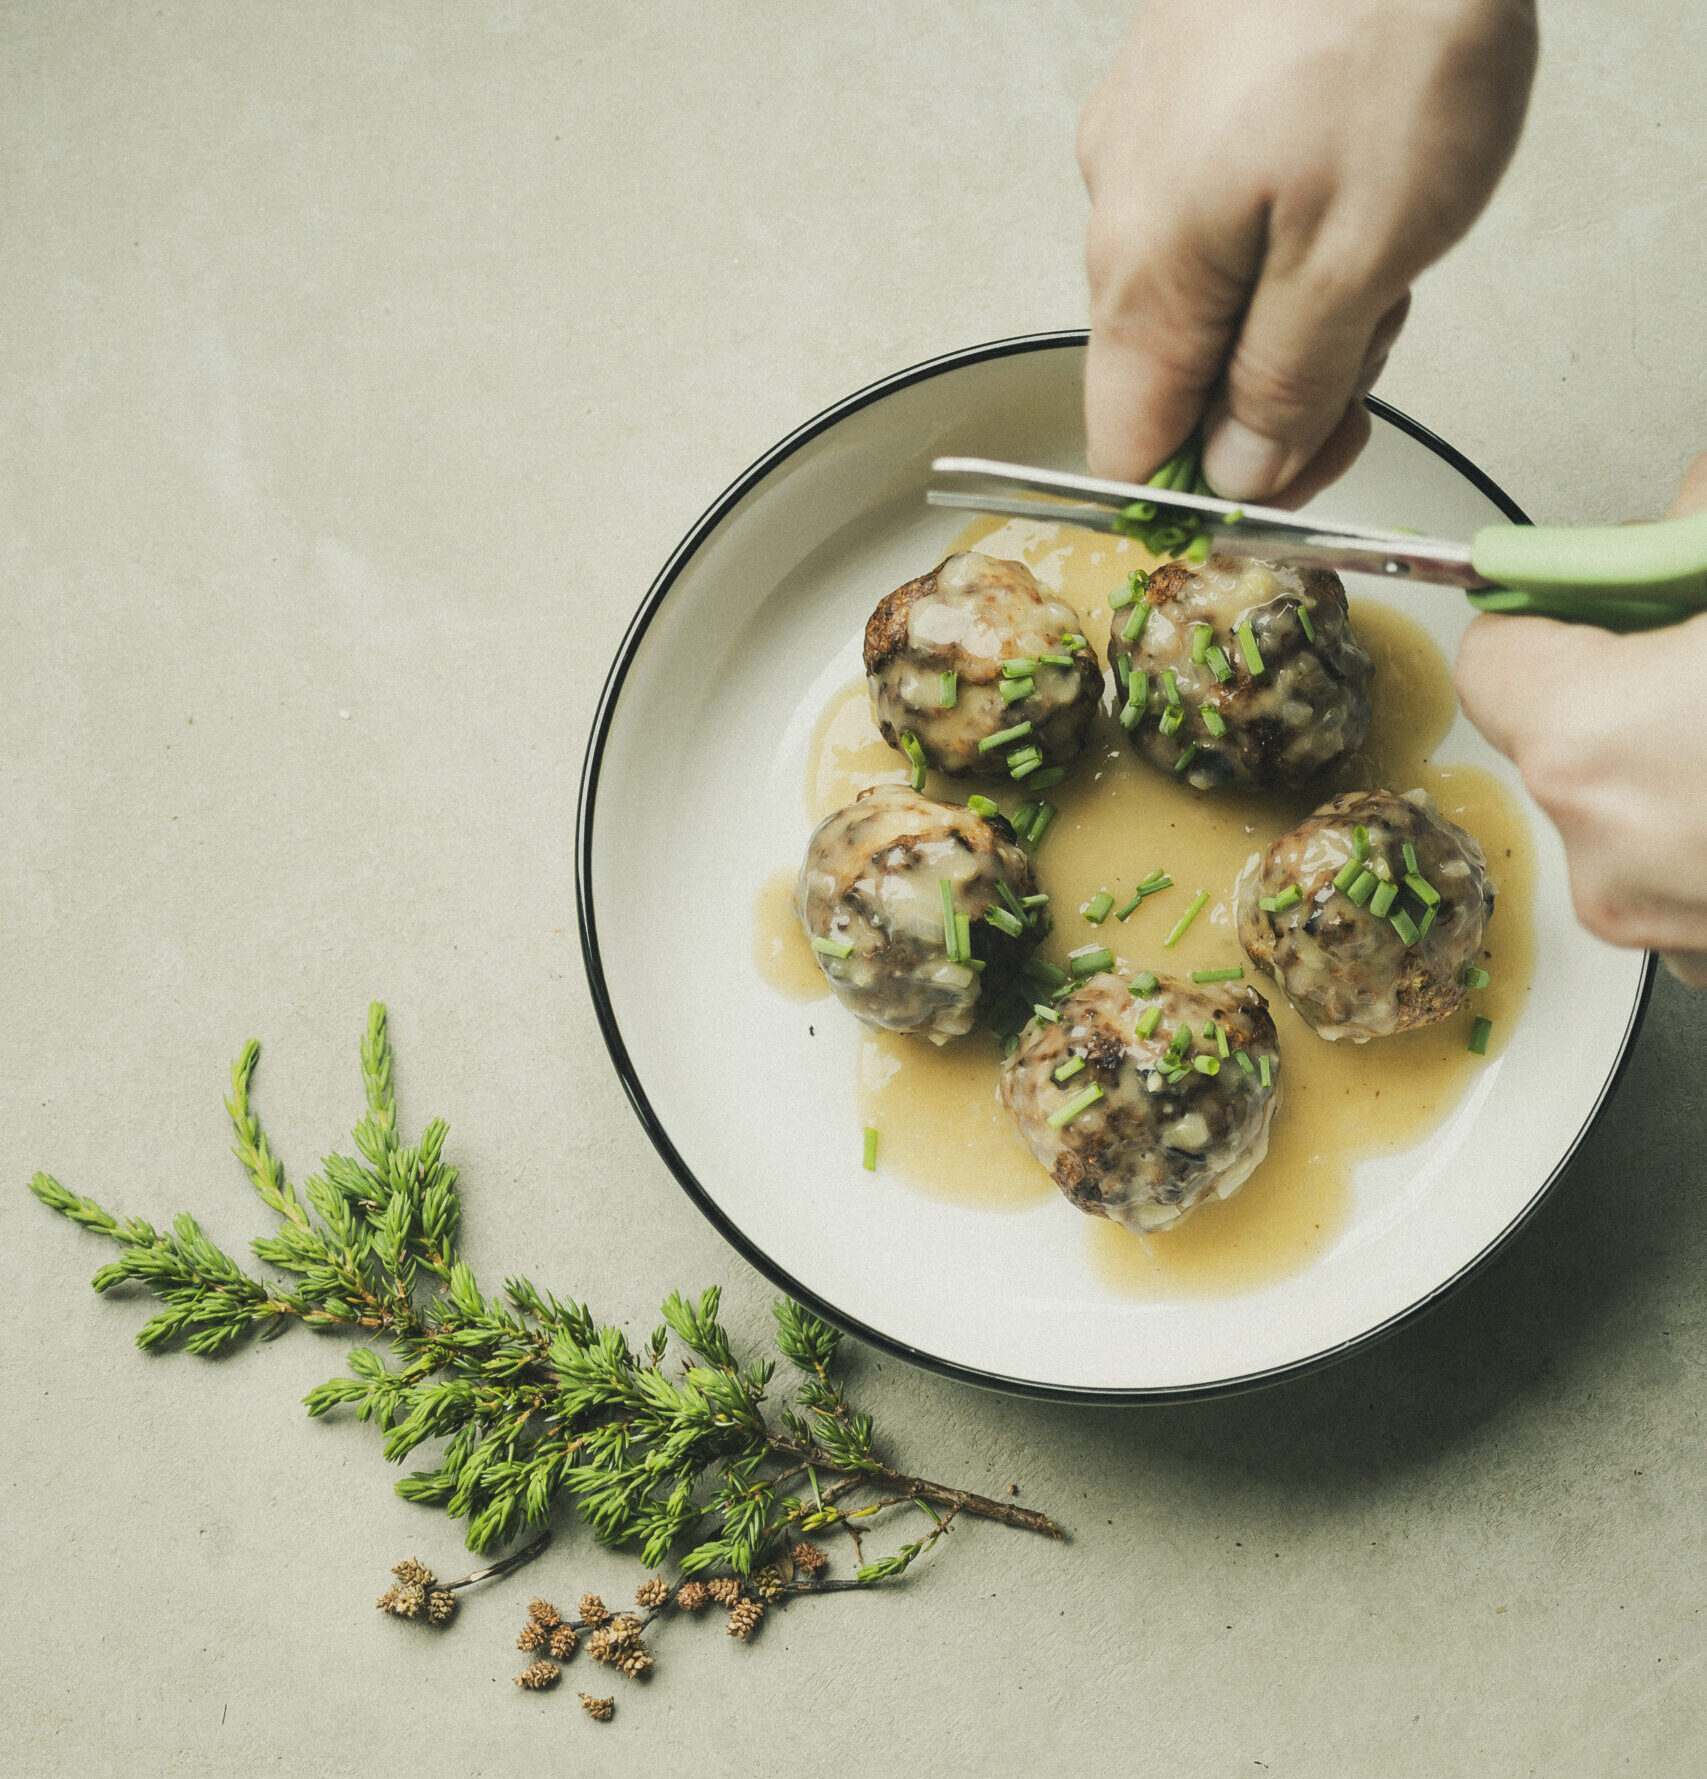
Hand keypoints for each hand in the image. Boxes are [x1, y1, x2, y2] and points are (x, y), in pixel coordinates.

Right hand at [1078, 0, 1537, 501]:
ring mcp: (1144, 145)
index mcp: (1144, 277)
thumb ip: (1286, 391)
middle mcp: (1120, 217)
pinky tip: (1352, 174)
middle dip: (1275, 390)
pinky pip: (1223, 208)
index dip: (1201, 498)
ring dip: (1296, 302)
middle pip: (1174, 376)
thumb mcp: (1361, 258)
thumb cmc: (1389, 26)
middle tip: (1374, 345)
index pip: (1127, 452)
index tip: (1279, 492)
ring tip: (1383, 231)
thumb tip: (1238, 480)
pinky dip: (1291, 223)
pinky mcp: (1183, 90)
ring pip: (1210, 291)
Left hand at [1454, 453, 1706, 985]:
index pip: (1497, 658)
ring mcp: (1669, 922)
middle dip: (1645, 677)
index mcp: (1594, 743)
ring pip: (1641, 800)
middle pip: (1574, 731)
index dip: (1554, 609)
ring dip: (1694, 753)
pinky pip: (1697, 862)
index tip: (1602, 587)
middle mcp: (1609, 852)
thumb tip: (1691, 505)